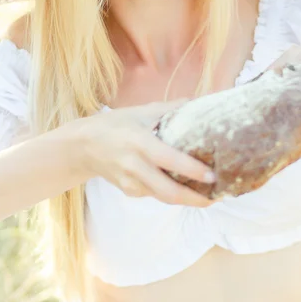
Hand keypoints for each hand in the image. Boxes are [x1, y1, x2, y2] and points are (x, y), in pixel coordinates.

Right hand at [79, 98, 216, 206]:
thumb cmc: (115, 125)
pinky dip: (172, 194)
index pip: (169, 160)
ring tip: (209, 196)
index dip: (192, 170)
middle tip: (217, 197)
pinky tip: (187, 190)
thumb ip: (170, 109)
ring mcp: (130, 182)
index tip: (213, 176)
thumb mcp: (140, 112)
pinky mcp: (129, 192)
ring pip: (164, 197)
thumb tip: (199, 101)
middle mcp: (134, 165)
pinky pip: (155, 195)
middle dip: (195, 199)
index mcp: (139, 142)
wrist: (83, 146)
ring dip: (187, 200)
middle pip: (168, 191)